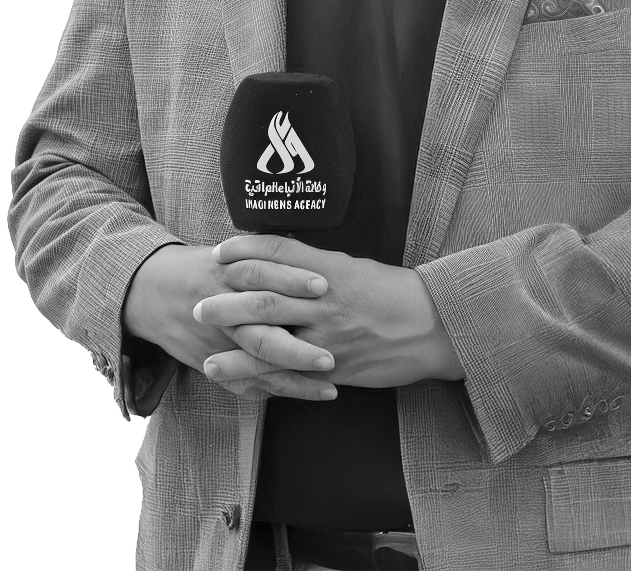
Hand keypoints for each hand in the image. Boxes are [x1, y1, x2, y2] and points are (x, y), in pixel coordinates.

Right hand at [121, 242, 337, 400]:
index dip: (292, 278)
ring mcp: (217, 341)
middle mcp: (223, 310)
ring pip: (256, 365)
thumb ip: (266, 257)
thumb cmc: (202, 268)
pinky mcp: (211, 362)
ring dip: (293, 379)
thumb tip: (312, 255)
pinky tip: (304, 395)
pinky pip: (244, 383)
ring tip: (329, 390)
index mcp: (226, 274)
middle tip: (330, 357)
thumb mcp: (229, 253)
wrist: (151, 292)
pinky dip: (273, 390)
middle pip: (260, 330)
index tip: (324, 285)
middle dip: (295, 348)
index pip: (261, 274)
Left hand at [195, 234, 464, 389]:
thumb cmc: (393, 292)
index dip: (247, 251)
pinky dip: (258, 378)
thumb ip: (317, 265)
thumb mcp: (355, 268)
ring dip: (234, 346)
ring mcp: (328, 337)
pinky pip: (289, 375)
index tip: (221, 251)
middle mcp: (325, 301)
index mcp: (330, 270)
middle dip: (228, 302)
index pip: (280, 254)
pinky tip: (234, 380)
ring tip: (204, 352)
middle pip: (267, 298)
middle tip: (197, 304)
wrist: (432, 326)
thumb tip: (279, 257)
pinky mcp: (334, 367)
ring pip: (272, 340)